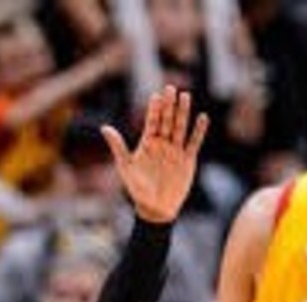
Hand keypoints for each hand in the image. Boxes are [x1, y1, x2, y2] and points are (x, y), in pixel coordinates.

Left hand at [102, 85, 209, 222]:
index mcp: (147, 144)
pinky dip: (198, 131)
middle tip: (171, 88)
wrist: (154, 209)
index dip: (154, 109)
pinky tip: (202, 117)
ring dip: (183, 113)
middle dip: (169, 105)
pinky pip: (194, 143)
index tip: (156, 95)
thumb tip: (104, 127)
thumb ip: (117, 146)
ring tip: (185, 96)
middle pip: (167, 120)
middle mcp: (162, 144)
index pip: (152, 122)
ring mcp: (176, 151)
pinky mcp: (187, 161)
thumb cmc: (137, 189)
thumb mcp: (125, 166)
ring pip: (180, 128)